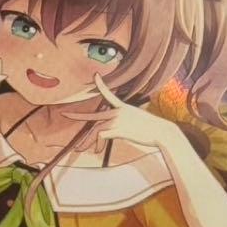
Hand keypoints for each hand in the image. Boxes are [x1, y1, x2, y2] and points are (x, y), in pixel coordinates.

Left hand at [64, 74, 181, 151]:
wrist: (162, 132)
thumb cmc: (153, 129)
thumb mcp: (138, 122)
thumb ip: (126, 123)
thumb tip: (121, 130)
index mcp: (124, 107)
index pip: (109, 94)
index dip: (101, 85)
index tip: (95, 76)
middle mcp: (118, 112)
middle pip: (93, 116)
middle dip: (77, 116)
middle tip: (64, 114)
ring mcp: (117, 121)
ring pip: (96, 130)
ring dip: (87, 142)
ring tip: (79, 149)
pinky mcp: (118, 130)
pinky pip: (102, 137)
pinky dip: (98, 145)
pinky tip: (97, 151)